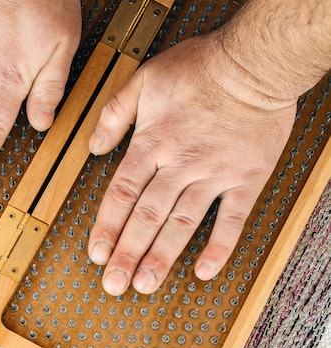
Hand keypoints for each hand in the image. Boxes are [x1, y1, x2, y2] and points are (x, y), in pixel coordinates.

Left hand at [87, 32, 295, 295]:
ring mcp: (213, 174)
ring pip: (182, 223)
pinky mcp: (246, 177)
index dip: (107, 227)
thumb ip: (114, 114)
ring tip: (146, 284)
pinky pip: (232, 219)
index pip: (122, 194)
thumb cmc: (198, 67)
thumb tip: (94, 146)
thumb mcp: (142, 80)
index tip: (97, 253)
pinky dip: (219, 246)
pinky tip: (204, 270)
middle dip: (128, 253)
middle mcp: (179, 164)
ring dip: (162, 256)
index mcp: (151, 142)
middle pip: (147, 216)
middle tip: (115, 284)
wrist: (252, 63)